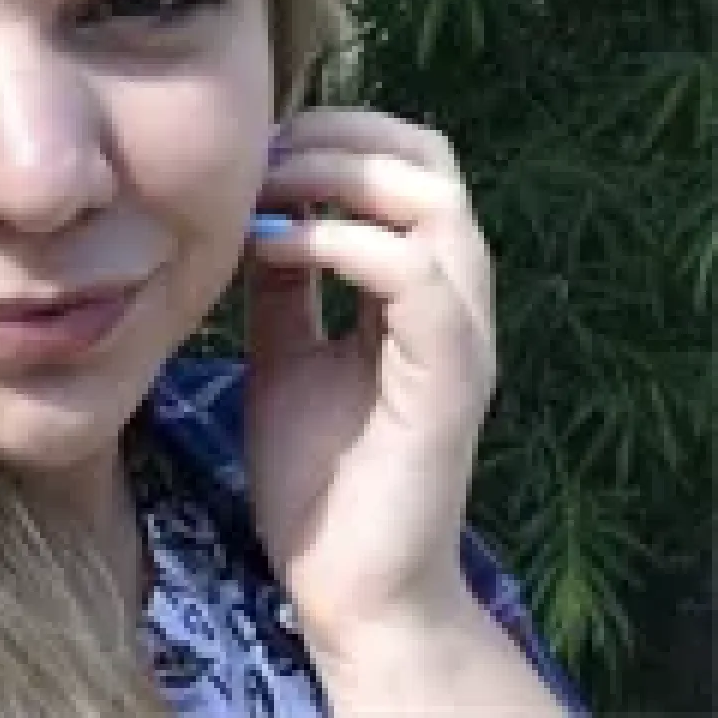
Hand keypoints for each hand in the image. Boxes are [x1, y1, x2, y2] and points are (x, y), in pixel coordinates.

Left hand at [243, 108, 496, 660]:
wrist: (348, 588)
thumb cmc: (320, 474)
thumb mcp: (286, 352)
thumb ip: (287, 284)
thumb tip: (262, 213)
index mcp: (421, 290)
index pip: (412, 166)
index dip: (340, 135)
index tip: (262, 147)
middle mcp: (455, 301)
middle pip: (433, 163)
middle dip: (342, 136)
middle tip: (265, 155)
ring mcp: (461, 338)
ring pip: (437, 205)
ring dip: (341, 177)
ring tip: (268, 190)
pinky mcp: (448, 380)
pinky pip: (415, 277)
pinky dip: (341, 243)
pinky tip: (273, 248)